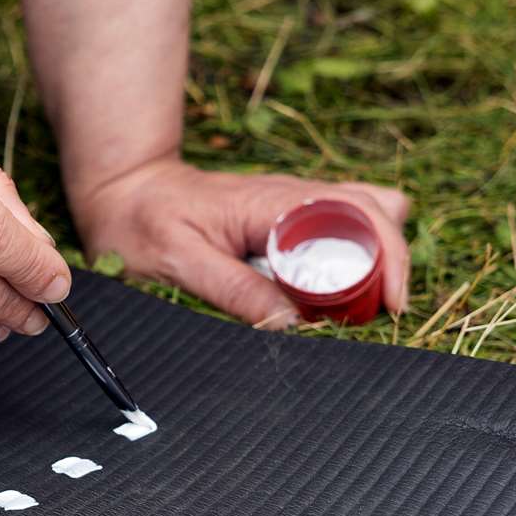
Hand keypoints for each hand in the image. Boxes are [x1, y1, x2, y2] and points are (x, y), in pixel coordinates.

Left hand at [68, 156, 410, 325]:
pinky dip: (348, 259)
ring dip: (371, 259)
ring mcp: (294, 203)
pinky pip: (338, 230)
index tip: (391, 305)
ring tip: (350, 305)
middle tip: (369, 312)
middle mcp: (294, 195)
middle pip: (378, 212)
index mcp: (275, 201)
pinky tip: (325, 293)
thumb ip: (235, 291)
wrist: (124, 189)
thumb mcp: (181, 261)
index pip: (361, 215)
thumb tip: (291, 326)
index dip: (388, 258)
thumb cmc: (143, 221)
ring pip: (365, 217)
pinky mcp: (287, 217)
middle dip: (387, 262)